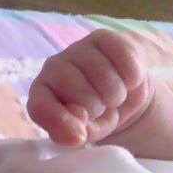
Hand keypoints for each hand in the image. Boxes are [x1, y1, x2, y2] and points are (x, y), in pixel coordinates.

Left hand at [28, 29, 154, 145]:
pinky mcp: (102, 38)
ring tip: (114, 96)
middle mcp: (53, 67)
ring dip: (117, 94)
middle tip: (102, 108)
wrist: (121, 95)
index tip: (80, 134)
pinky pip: (122, 56)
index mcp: (41, 95)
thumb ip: (70, 135)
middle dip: (97, 107)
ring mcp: (77, 49)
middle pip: (78, 92)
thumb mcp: (81, 134)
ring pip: (103, 75)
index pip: (40, 107)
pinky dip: (131, 76)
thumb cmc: (94, 117)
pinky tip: (127, 80)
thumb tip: (77, 134)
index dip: (62, 122)